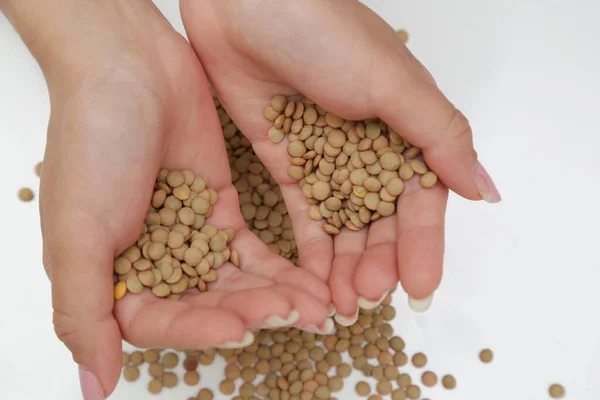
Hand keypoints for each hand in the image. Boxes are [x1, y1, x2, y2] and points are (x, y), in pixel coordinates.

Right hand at [8, 1, 330, 397]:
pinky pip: (253, 252)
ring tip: (317, 307)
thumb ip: (83, 311)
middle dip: (251, 314)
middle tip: (298, 316)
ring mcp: (191, 239)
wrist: (130, 68)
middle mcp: (152, 265)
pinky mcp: (222, 211)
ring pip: (235, 284)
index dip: (199, 329)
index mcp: (112, 277)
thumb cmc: (92, 144)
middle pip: (205, 307)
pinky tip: (309, 282)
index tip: (239, 326)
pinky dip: (280, 270)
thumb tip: (95, 388)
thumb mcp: (76, 232)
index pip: (159, 323)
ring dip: (275, 298)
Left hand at [180, 0, 500, 322]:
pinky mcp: (284, 160)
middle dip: (378, 261)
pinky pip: (302, 211)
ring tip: (343, 302)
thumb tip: (483, 189)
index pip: (421, 198)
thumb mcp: (394, 84)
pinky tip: (316, 280)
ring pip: (342, 222)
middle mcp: (368, 146)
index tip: (419, 287)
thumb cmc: (325, 32)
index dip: (421, 244)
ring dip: (346, 263)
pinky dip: (310, 245)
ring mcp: (324, 156)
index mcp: (404, 127)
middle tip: (368, 299)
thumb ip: (438, 137)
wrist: (246, 5)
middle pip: (380, 218)